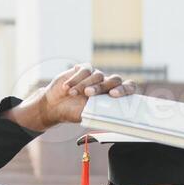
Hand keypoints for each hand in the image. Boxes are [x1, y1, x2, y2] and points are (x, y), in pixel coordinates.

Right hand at [9, 64, 138, 131]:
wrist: (54, 106)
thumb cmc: (72, 112)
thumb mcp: (85, 115)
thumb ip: (97, 112)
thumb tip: (108, 114)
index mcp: (112, 96)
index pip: (128, 88)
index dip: (125, 89)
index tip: (113, 95)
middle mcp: (106, 84)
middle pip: (115, 79)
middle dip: (102, 86)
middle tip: (89, 94)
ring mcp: (95, 76)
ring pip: (98, 75)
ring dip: (83, 85)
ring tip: (72, 94)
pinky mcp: (83, 69)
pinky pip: (85, 69)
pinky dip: (75, 79)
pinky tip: (67, 88)